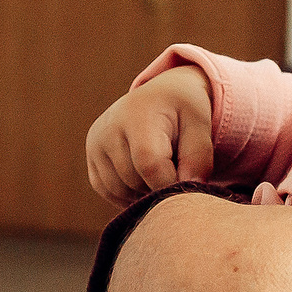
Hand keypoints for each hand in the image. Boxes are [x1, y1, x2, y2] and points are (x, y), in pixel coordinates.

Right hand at [86, 65, 215, 205]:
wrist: (159, 97)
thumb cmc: (182, 111)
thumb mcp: (199, 125)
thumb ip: (198, 158)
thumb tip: (187, 189)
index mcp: (137, 115)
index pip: (149, 164)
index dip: (170, 182)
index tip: (186, 181)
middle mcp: (108, 128)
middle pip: (134, 180)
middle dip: (159, 186)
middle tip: (176, 169)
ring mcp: (95, 144)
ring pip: (119, 190)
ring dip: (143, 192)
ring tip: (161, 171)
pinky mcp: (91, 158)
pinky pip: (108, 191)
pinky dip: (128, 194)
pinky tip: (146, 179)